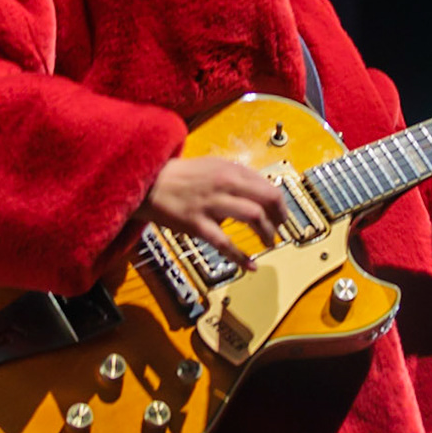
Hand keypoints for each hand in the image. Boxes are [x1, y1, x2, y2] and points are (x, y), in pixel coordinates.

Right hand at [139, 157, 286, 265]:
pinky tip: (250, 266)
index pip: (268, 186)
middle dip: (280, 217)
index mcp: (231, 170)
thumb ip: (236, 177)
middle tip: (280, 229)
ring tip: (269, 242)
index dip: (280, 204)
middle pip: (267, 199)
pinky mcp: (198, 224)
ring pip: (253, 216)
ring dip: (267, 232)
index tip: (282, 215)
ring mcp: (212, 204)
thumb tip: (259, 192)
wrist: (150, 183)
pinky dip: (240, 257)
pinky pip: (225, 243)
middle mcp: (225, 184)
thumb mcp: (212, 166)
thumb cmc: (181, 176)